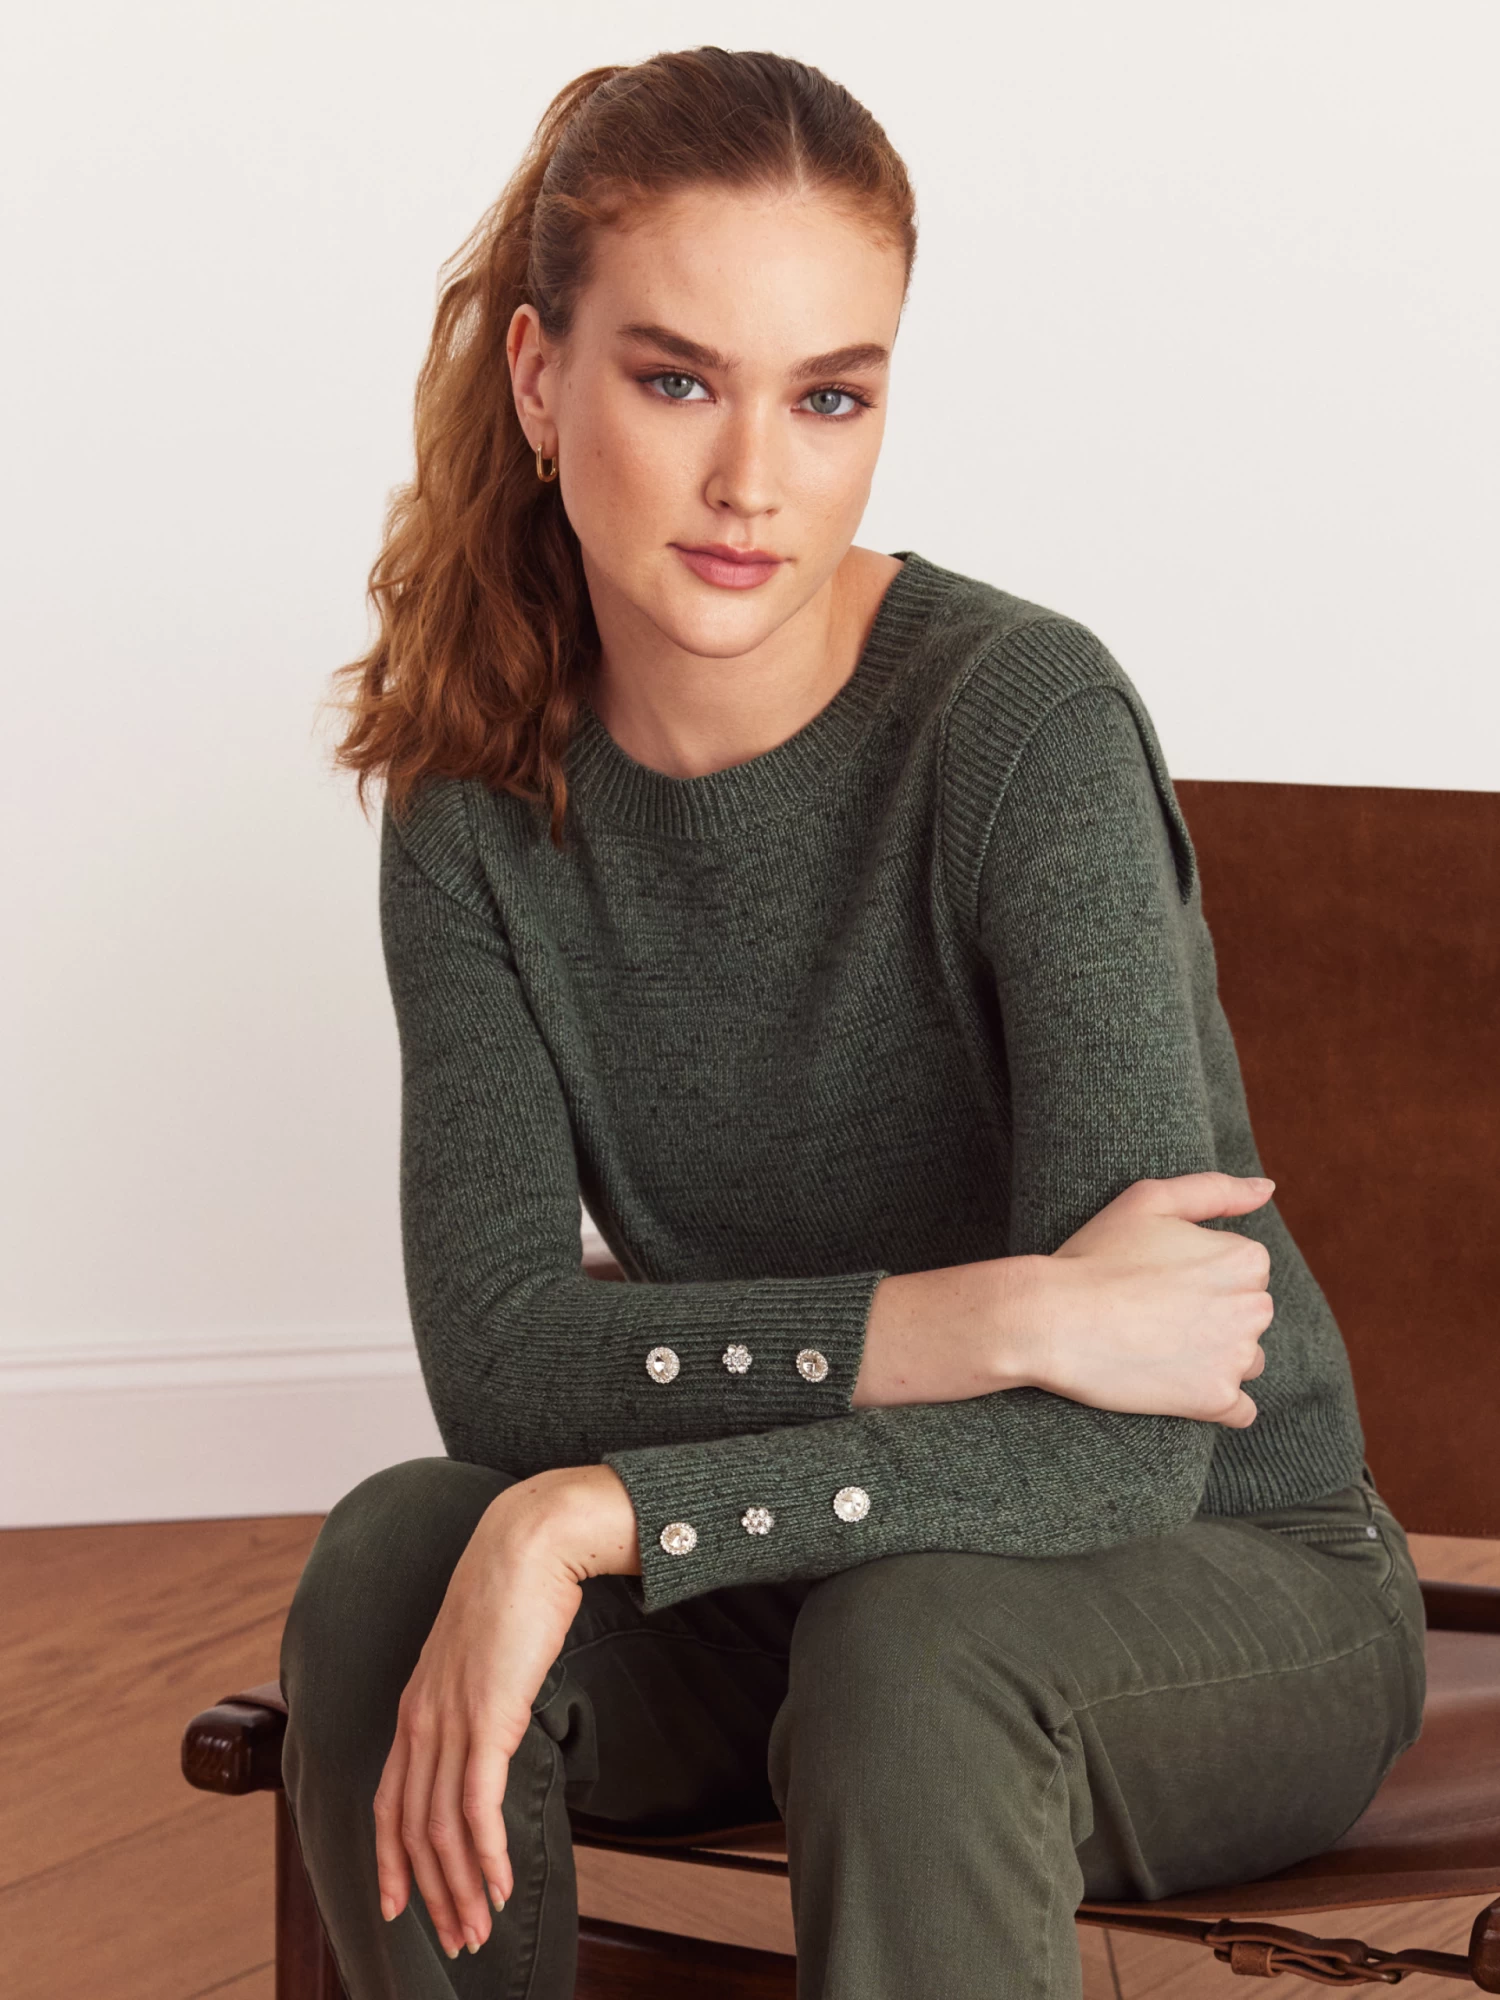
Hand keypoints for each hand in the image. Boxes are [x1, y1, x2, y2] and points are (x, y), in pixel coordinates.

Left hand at [372, 1464, 639, 1960]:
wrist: (530, 1542)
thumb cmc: (515, 1592)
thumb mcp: (482, 1655)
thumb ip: (476, 1695)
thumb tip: (492, 1728)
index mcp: (414, 1705)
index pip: (389, 1802)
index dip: (391, 1861)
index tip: (400, 1907)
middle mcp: (420, 1718)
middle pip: (411, 1828)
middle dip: (430, 1893)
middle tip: (455, 1940)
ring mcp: (450, 1718)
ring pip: (442, 1827)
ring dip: (460, 1887)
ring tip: (480, 1928)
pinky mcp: (486, 1716)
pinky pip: (477, 1804)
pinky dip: (485, 1854)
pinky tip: (500, 1885)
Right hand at [1032, 1172, 1274, 1427]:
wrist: (1051, 1320)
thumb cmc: (1095, 1255)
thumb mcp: (1149, 1201)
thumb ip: (1215, 1190)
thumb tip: (1267, 1188)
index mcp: (1245, 1259)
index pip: (1246, 1271)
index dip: (1201, 1274)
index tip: (1162, 1279)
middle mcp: (1254, 1308)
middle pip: (1249, 1316)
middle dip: (1215, 1315)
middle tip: (1154, 1312)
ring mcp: (1236, 1358)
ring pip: (1246, 1361)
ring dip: (1215, 1358)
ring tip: (1160, 1348)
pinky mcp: (1215, 1399)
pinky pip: (1240, 1411)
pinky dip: (1215, 1401)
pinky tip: (1177, 1387)